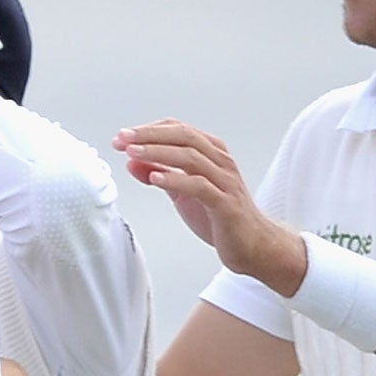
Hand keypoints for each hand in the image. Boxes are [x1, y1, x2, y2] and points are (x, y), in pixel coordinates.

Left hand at [113, 121, 306, 293]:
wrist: (253, 245)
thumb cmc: (219, 217)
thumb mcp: (183, 192)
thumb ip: (161, 174)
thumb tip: (132, 161)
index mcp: (212, 154)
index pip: (179, 130)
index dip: (149, 130)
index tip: (122, 136)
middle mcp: (220, 162)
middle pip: (184, 137)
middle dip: (150, 135)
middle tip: (122, 138)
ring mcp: (225, 181)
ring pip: (191, 157)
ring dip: (158, 153)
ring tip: (133, 153)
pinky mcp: (226, 204)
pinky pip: (200, 186)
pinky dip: (176, 180)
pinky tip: (155, 179)